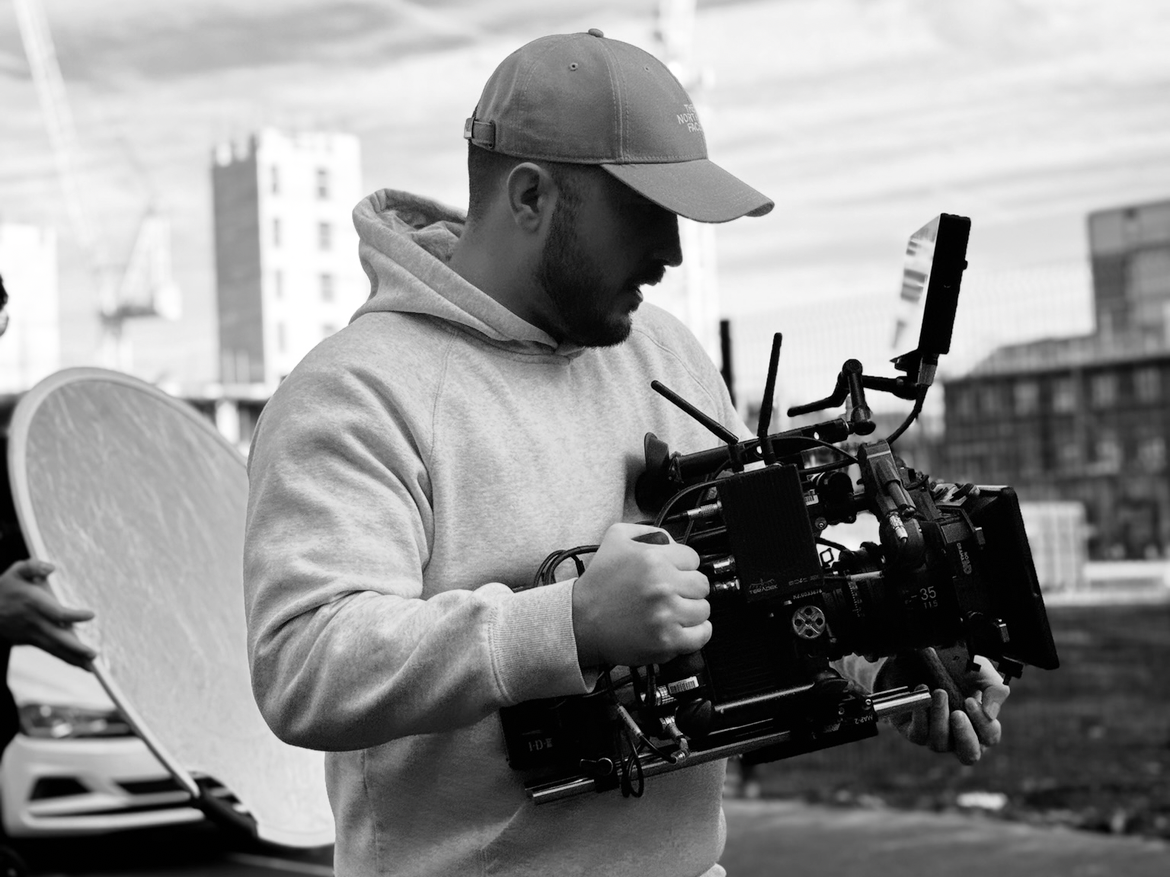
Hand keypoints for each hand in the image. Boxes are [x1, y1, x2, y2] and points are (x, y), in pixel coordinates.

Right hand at [0, 559, 96, 667]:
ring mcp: (34, 634)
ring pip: (56, 649)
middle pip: (58, 637)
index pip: (57, 613)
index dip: (74, 615)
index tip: (91, 614)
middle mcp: (36, 622)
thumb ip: (32, 566)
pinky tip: (82, 666)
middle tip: (93, 654)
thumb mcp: (16, 571)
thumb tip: (51, 567)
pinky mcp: (32, 641)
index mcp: (35, 604)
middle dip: (75, 647)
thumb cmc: (6, 587)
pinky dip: (66, 659)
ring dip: (74, 658)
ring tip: (92, 668)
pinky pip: (52, 651)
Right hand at [571, 524, 710, 669]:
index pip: (693, 558)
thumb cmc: (598, 584)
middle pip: (702, 584)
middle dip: (688, 588)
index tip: (672, 574)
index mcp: (653, 559)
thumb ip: (648, 531)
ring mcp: (666, 615)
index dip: (682, 566)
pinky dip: (696, 632)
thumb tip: (673, 540)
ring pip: (704, 609)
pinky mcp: (667, 641)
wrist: (580, 621)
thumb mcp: (615, 539)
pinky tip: (680, 627)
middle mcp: (662, 586)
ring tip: (671, 611)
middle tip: (671, 593)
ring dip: (691, 610)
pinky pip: (702, 635)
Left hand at [879, 651, 1008, 765]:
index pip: (989, 738)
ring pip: (940, 744)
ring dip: (939, 718)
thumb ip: (995, 689)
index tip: (970, 700)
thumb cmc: (957, 666)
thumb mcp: (981, 671)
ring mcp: (936, 737)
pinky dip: (920, 716)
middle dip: (964, 735)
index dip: (983, 723)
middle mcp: (959, 737)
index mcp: (980, 725)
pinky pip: (918, 735)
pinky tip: (922, 693)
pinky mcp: (914, 732)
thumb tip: (991, 713)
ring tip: (938, 693)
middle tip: (957, 714)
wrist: (924, 656)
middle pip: (968, 755)